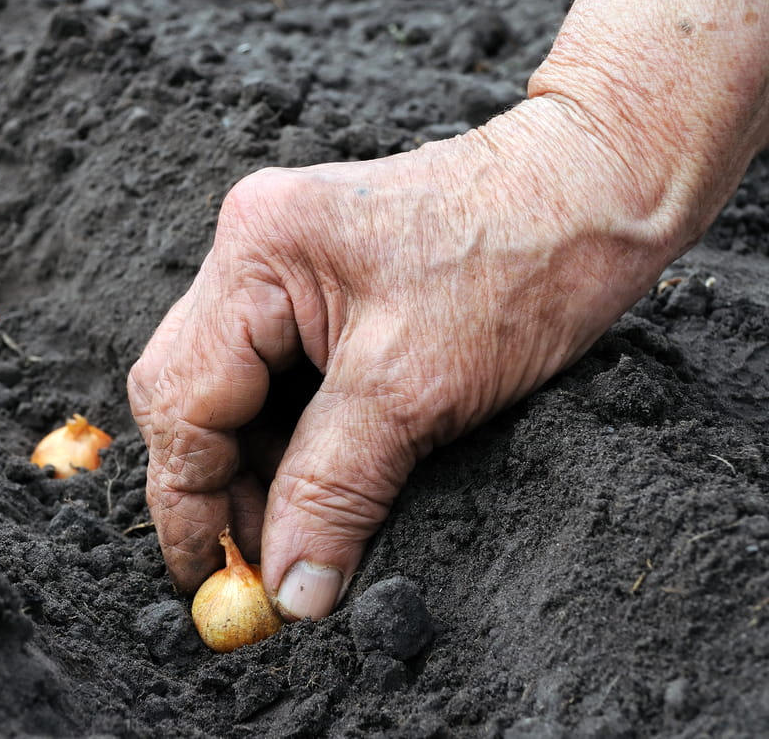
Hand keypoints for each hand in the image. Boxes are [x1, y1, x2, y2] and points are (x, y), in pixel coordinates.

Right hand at [128, 95, 678, 618]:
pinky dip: (288, 438)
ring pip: (231, 391)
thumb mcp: (416, 389)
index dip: (188, 501)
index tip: (209, 581)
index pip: (182, 397)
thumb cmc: (520, 260)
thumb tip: (291, 590)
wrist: (595, 186)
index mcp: (256, 253)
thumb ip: (334, 491)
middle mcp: (252, 249)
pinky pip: (275, 375)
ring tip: (294, 535)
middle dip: (216, 487)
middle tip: (256, 569)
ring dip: (253, 468)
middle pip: (190, 392)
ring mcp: (283, 263)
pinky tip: (316, 482)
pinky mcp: (319, 284)